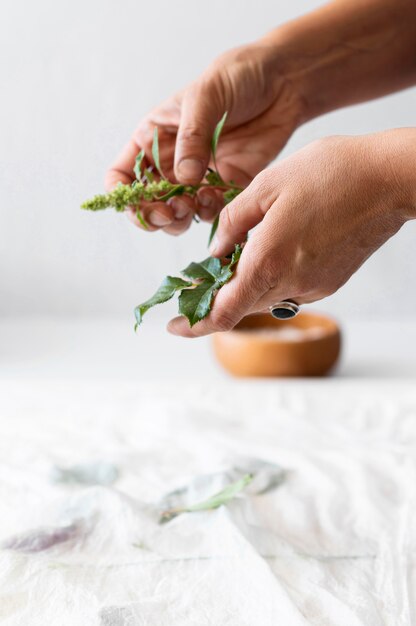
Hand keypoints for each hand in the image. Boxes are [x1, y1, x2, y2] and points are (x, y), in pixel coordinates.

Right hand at [105, 42, 304, 233]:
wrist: (283, 81)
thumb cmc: (237, 76)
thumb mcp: (206, 96)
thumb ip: (192, 136)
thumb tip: (185, 177)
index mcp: (153, 138)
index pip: (123, 175)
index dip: (123, 195)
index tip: (135, 203)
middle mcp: (171, 163)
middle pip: (147, 204)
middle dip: (153, 216)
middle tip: (170, 214)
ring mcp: (198, 178)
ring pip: (177, 214)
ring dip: (180, 219)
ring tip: (192, 206)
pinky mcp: (226, 187)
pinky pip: (211, 211)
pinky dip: (210, 213)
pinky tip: (216, 197)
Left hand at [168, 130, 415, 336]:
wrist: (389, 179)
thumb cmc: (329, 173)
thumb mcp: (267, 185)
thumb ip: (232, 222)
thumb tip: (216, 250)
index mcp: (269, 261)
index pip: (224, 312)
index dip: (195, 324)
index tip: (175, 325)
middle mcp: (292, 282)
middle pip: (242, 304)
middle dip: (217, 294)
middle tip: (200, 274)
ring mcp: (314, 286)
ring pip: (265, 295)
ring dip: (245, 282)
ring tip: (238, 250)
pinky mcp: (330, 281)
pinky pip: (289, 286)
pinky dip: (271, 274)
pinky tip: (273, 246)